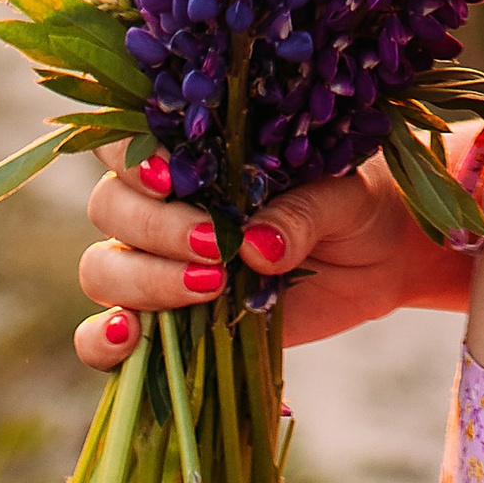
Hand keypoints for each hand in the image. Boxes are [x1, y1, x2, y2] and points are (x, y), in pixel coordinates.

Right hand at [71, 149, 473, 371]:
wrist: (382, 257)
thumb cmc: (358, 203)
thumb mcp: (344, 197)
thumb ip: (301, 213)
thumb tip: (257, 248)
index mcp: (197, 153)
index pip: (128, 141)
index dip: (134, 158)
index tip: (171, 178)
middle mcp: (165, 204)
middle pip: (112, 207)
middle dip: (156, 228)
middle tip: (218, 247)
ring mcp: (161, 264)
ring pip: (104, 267)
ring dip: (143, 280)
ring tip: (210, 286)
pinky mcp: (170, 321)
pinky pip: (104, 336)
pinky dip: (101, 341)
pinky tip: (128, 338)